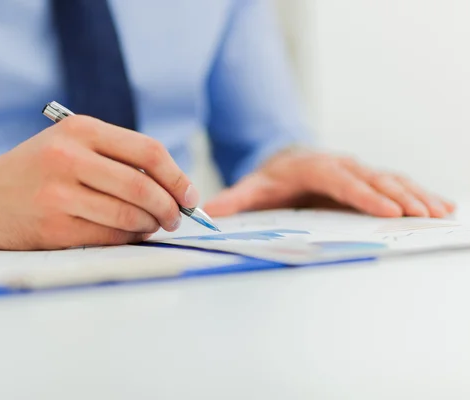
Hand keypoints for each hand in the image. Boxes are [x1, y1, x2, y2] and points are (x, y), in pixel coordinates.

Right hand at [0, 116, 198, 249]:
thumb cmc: (37, 169)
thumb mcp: (71, 144)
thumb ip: (116, 156)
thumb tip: (170, 186)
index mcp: (81, 130)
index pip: (147, 151)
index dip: (177, 176)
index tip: (190, 195)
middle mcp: (70, 158)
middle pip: (142, 187)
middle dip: (170, 207)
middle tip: (176, 217)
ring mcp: (59, 194)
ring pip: (128, 216)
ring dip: (151, 226)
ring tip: (154, 226)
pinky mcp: (54, 227)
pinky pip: (108, 237)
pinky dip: (129, 239)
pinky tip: (131, 235)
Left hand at [204, 149, 454, 217]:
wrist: (284, 159)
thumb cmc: (271, 178)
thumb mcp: (251, 187)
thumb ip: (234, 199)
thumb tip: (209, 212)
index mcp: (313, 168)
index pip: (340, 179)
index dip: (363, 194)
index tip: (386, 209)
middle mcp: (339, 166)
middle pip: (372, 178)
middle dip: (399, 195)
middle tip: (423, 214)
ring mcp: (355, 171)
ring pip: (389, 179)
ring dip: (415, 194)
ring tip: (439, 211)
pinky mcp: (366, 179)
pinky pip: (395, 184)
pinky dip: (418, 193)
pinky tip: (441, 204)